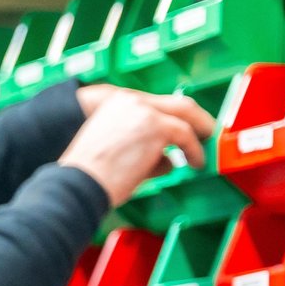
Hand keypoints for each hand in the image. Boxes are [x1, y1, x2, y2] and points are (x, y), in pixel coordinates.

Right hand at [59, 87, 216, 206]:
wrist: (78, 184)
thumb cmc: (88, 176)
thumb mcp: (113, 150)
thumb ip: (141, 145)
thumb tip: (171, 158)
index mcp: (115, 103)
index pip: (154, 104)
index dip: (173, 117)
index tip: (185, 128)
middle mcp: (131, 101)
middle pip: (177, 102)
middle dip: (196, 118)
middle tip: (206, 132)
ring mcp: (146, 112)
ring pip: (186, 116)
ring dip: (199, 134)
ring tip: (203, 151)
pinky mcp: (157, 127)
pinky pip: (186, 137)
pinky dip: (194, 152)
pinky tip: (195, 164)